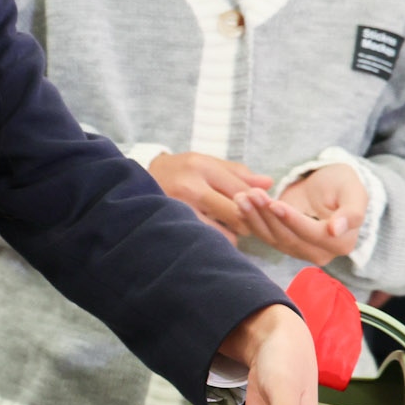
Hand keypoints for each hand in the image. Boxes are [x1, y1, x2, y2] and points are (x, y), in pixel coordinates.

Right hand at [146, 151, 272, 234]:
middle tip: (249, 224)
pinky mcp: (172, 224)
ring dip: (231, 235)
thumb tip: (269, 182)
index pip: (242, 190)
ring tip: (231, 231)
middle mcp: (190, 186)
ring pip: (222, 232)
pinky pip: (205, 240)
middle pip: (236, 212)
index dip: (258, 203)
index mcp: (202, 166)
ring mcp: (179, 207)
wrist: (136, 179)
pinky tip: (215, 236)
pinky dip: (215, 241)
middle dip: (247, 221)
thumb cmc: (179, 170)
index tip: (264, 210)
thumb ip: (237, 173)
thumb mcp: (206, 163)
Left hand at [238, 163, 366, 265]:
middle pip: (288, 237)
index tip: (275, 204)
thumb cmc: (343, 185)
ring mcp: (299, 250)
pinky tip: (239, 205)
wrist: (327, 185)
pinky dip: (250, 220)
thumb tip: (336, 230)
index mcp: (342, 243)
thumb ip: (352, 212)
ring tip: (242, 196)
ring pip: (272, 238)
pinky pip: (264, 235)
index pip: (313, 234)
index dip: (293, 220)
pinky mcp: (282, 243)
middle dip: (267, 216)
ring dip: (254, 218)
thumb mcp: (354, 192)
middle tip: (251, 193)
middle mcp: (320, 253)